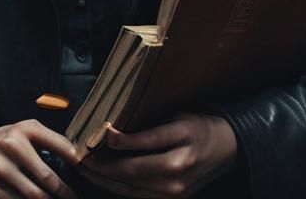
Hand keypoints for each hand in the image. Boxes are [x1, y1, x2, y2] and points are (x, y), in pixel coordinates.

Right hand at [0, 120, 79, 198]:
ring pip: (32, 198)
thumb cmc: (5, 140)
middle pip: (46, 180)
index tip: (85, 171)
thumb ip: (51, 139)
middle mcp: (8, 152)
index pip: (56, 147)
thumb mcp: (26, 130)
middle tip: (74, 197)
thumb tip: (78, 157)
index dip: (75, 161)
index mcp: (20, 133)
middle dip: (65, 193)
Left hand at [80, 113, 236, 197]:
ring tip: (85, 167)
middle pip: (134, 170)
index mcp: (183, 137)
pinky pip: (138, 194)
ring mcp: (176, 188)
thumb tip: (114, 129)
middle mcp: (180, 166)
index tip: (102, 133)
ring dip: (105, 178)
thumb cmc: (197, 126)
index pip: (148, 141)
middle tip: (80, 156)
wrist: (225, 149)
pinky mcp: (172, 198)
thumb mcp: (178, 115)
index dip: (122, 140)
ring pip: (132, 187)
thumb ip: (150, 124)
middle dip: (102, 165)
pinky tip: (103, 177)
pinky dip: (118, 186)